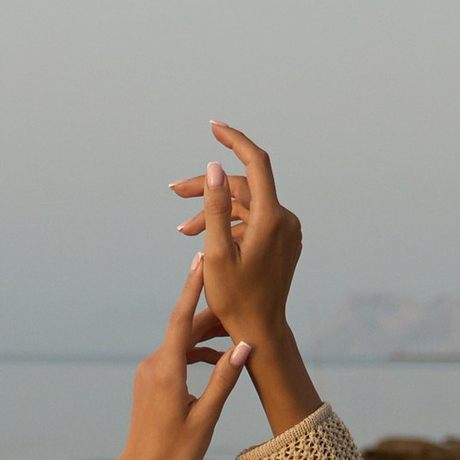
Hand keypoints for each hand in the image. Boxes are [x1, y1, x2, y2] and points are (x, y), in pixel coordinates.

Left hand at [94, 264, 253, 459]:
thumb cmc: (174, 451)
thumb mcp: (205, 417)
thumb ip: (223, 379)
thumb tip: (244, 347)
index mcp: (166, 371)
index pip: (181, 319)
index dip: (192, 288)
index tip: (201, 260)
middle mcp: (154, 364)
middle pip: (185, 328)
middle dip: (212, 315)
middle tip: (240, 304)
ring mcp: (150, 371)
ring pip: (181, 342)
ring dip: (207, 337)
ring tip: (236, 334)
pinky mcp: (151, 379)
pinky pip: (175, 355)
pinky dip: (196, 353)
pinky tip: (217, 360)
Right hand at [173, 124, 319, 434]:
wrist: (261, 332)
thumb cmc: (236, 300)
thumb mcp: (217, 254)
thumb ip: (215, 208)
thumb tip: (215, 168)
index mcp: (271, 219)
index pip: (256, 163)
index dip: (234, 141)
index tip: (213, 127)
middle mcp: (285, 219)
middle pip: (242, 187)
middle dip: (208, 188)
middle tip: (173, 192)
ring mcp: (286, 231)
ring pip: (245, 205)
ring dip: (213, 212)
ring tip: (182, 228)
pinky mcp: (283, 241)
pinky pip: (254, 221)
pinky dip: (229, 224)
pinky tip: (205, 238)